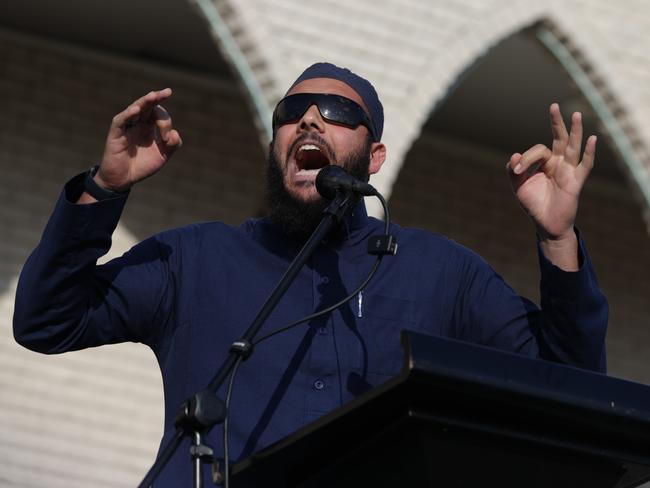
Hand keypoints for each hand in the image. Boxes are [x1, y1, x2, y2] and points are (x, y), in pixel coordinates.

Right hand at [96, 88, 181, 190]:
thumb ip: (172, 145)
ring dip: (144, 102)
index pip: (160, 115)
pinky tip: (136, 110)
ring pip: (135, 109)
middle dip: (157, 98)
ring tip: (153, 96)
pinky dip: (128, 115)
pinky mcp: (116, 133)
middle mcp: (138, 122)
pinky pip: (121, 121)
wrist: (125, 178)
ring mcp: (127, 126)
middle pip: (148, 105)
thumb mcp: (163, 156)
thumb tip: (175, 133)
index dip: (165, 123)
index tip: (166, 139)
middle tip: (167, 92)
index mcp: (150, 126)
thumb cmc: (142, 165)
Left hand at [507, 104, 595, 269]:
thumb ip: (514, 171)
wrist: (545, 224)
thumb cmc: (534, 204)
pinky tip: (593, 139)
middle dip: (556, 123)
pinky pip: (585, 165)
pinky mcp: (575, 182)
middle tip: (553, 106)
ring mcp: (568, 171)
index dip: (526, 158)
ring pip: (572, 147)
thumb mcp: (518, 186)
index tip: (517, 170)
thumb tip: (514, 155)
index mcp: (545, 162)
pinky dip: (590, 153)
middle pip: (559, 138)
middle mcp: (558, 163)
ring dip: (575, 131)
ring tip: (576, 115)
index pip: (537, 151)